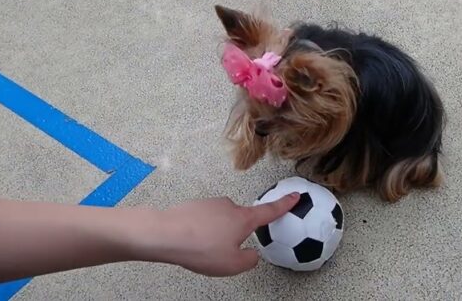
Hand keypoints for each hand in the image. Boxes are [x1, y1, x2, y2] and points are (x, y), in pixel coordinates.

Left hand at [130, 193, 299, 275]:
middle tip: (221, 252)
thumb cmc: (200, 248)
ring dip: (215, 235)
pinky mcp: (194, 206)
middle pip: (241, 221)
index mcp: (244, 219)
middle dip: (234, 237)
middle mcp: (229, 206)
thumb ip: (249, 261)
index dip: (285, 204)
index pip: (270, 211)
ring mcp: (211, 204)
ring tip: (202, 250)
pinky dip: (201, 232)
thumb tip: (251, 255)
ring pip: (221, 223)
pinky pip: (204, 222)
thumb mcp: (232, 265)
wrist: (166, 234)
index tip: (295, 195)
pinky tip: (192, 243)